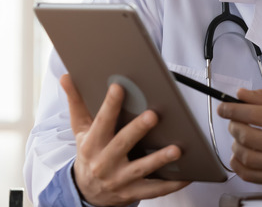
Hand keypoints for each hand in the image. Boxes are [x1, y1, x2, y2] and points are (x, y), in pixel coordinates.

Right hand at [61, 74, 189, 205]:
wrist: (86, 191)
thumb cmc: (89, 153)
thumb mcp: (80, 130)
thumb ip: (77, 103)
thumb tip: (66, 77)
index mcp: (92, 143)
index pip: (101, 121)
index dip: (109, 105)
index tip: (119, 87)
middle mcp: (104, 162)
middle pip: (122, 144)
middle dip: (137, 130)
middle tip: (153, 115)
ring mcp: (118, 179)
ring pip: (140, 168)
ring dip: (158, 159)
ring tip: (176, 149)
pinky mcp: (131, 192)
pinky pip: (154, 190)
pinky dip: (171, 184)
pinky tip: (187, 175)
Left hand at [217, 89, 261, 186]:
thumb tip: (241, 95)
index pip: (255, 114)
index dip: (233, 110)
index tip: (224, 108)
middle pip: (246, 135)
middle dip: (234, 125)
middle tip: (234, 122)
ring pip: (245, 156)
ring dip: (235, 144)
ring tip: (240, 138)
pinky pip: (248, 174)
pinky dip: (237, 164)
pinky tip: (240, 155)